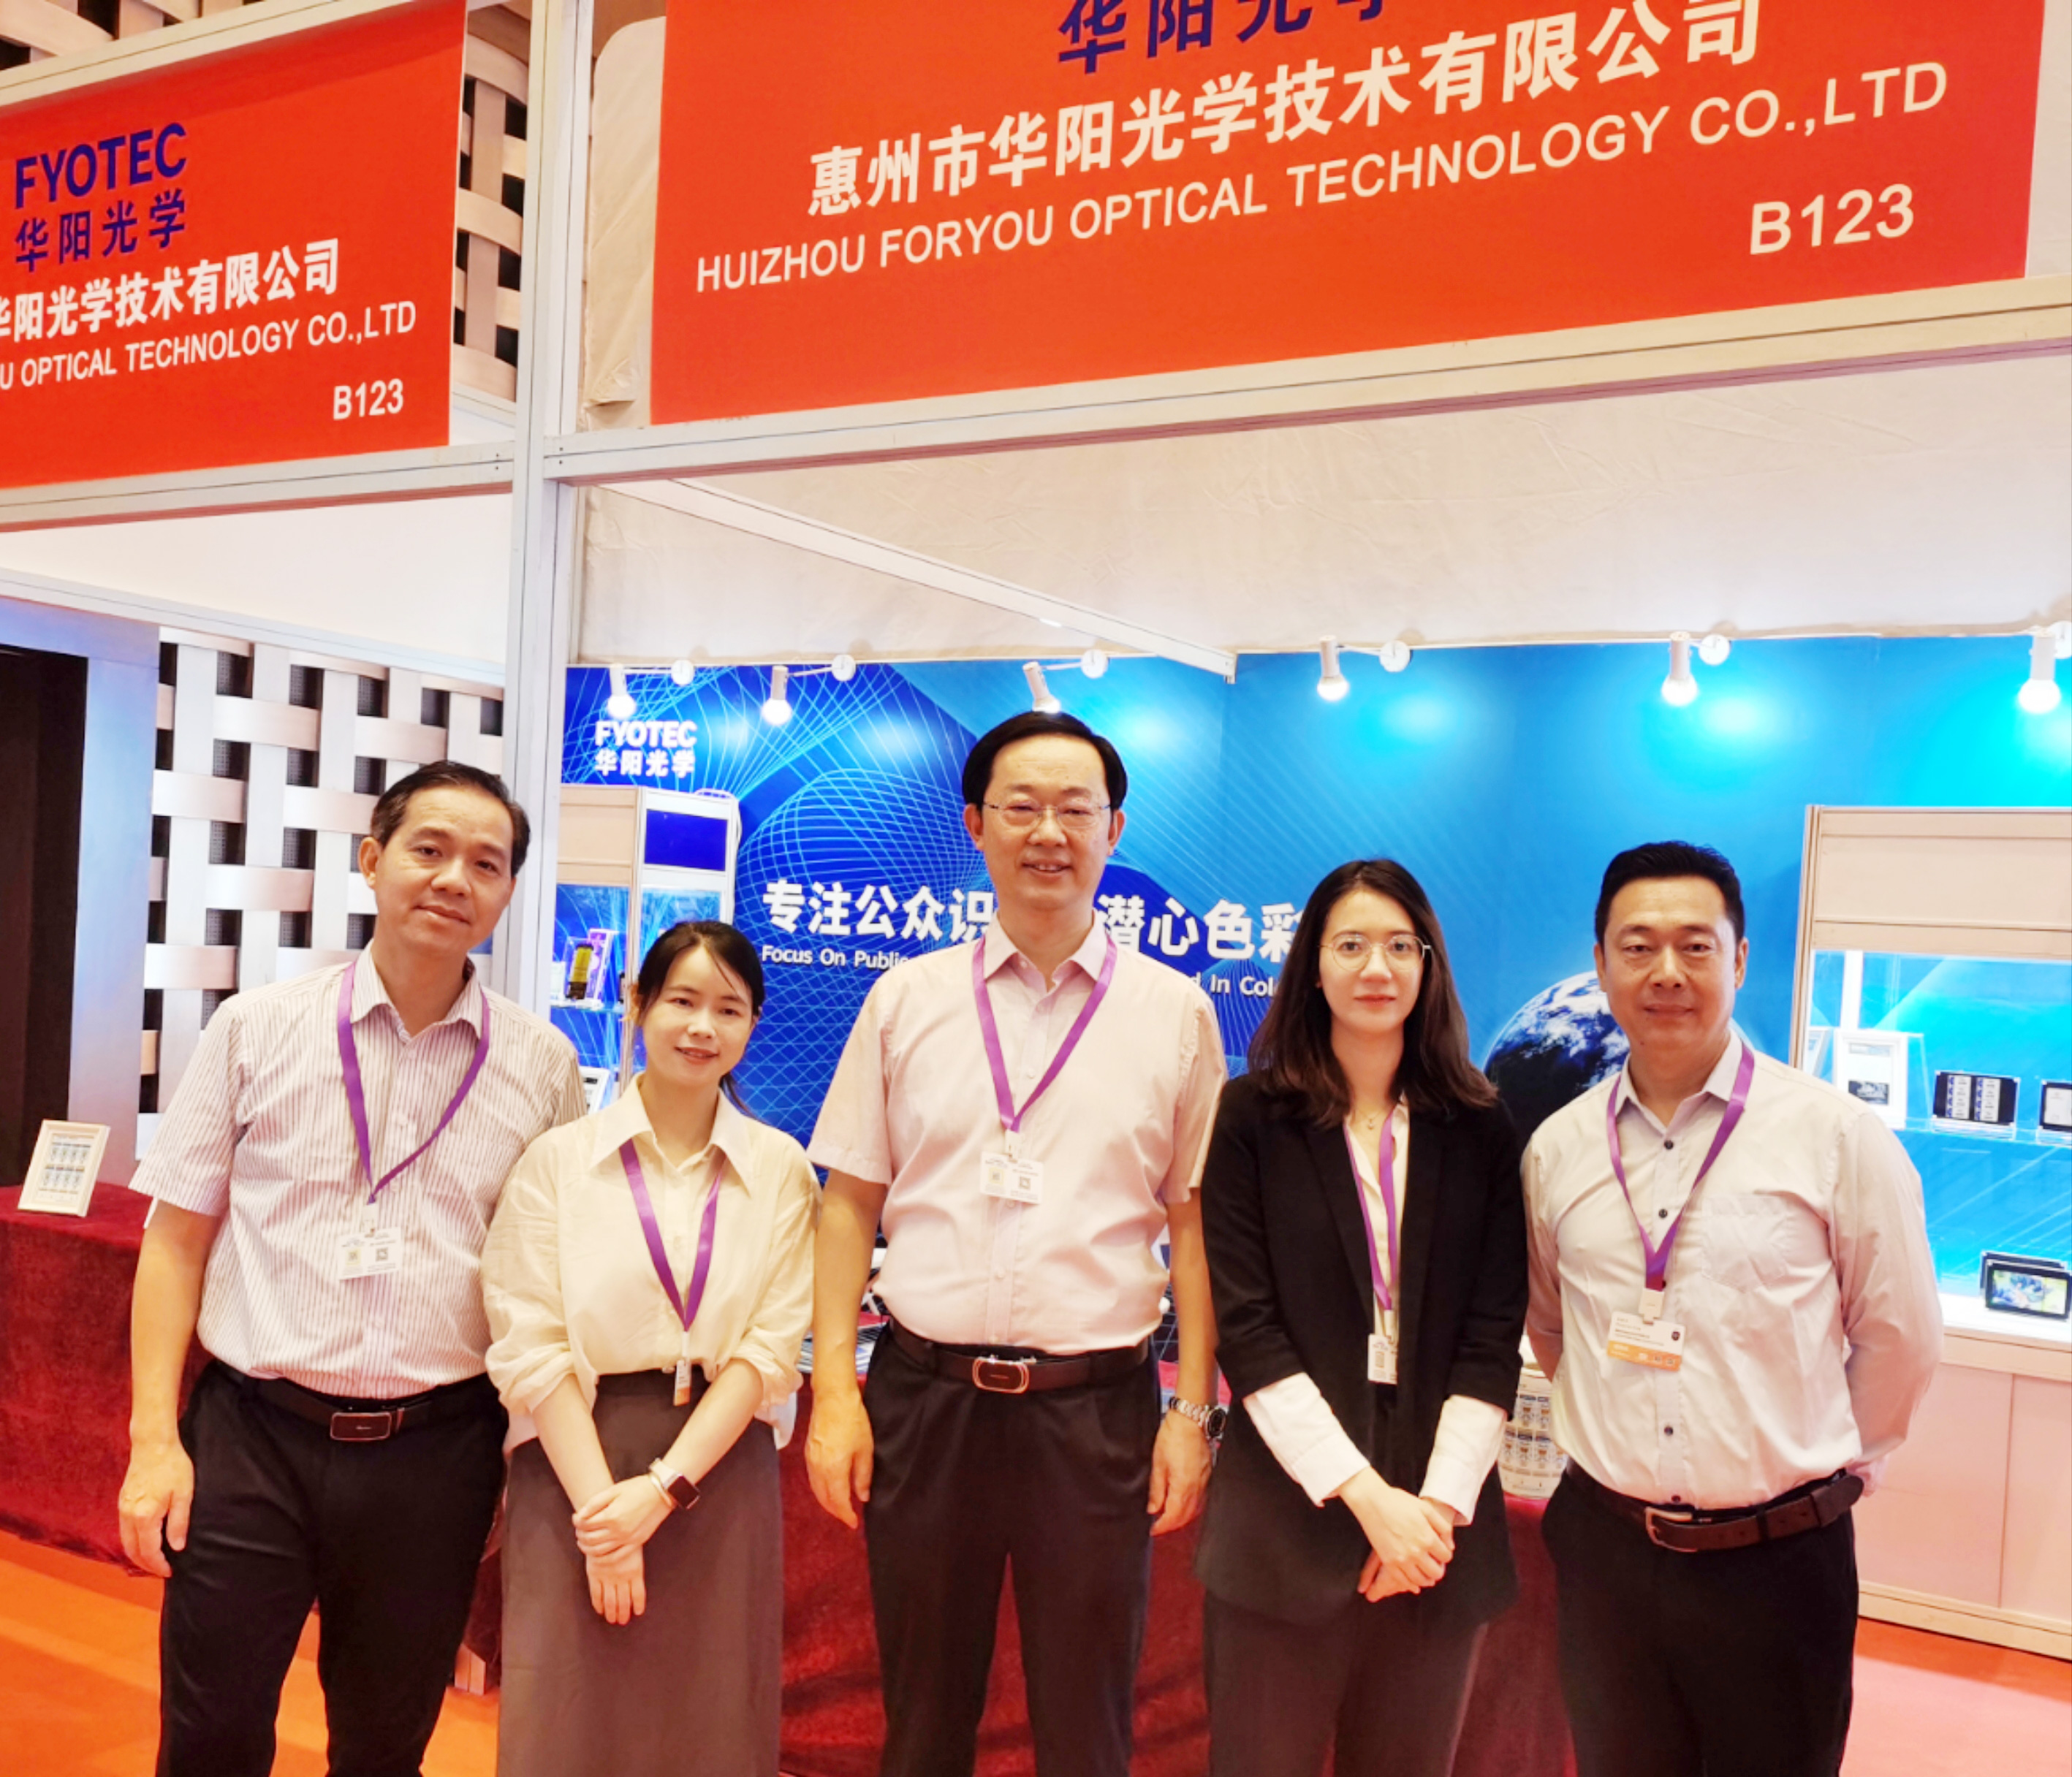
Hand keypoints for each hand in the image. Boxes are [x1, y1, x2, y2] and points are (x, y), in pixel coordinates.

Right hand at [118, 1436, 193, 1578]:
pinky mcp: (122, 1502)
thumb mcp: (184, 1494)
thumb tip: (176, 1547)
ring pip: (125, 1541)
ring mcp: (122, 1509)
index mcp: (145, 1516)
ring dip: (137, 1554)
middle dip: (145, 1564)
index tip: (169, 1572)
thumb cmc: (173, 1466)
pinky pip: (124, 1530)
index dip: (158, 1565)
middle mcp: (128, 1515)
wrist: (153, 1445)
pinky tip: (144, 1541)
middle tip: (161, 1570)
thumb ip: (179, 1523)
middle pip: (133, 1550)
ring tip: (153, 1560)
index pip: (148, 1551)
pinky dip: (132, 1541)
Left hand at [572, 1477, 670, 1559]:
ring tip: (583, 1541)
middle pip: (590, 1539)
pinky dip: (602, 1560)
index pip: (585, 1524)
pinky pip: (615, 1557)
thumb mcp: (614, 1490)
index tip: (576, 1518)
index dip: (577, 1522)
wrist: (661, 1493)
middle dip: (580, 1535)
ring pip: (599, 1551)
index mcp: (611, 1515)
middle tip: (578, 1530)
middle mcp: (618, 1530)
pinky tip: (596, 1557)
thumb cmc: (637, 1488)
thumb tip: (578, 1516)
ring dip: (586, 1548)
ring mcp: (627, 1539)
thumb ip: (594, 1503)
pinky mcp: (635, 1543)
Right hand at [585, 1542, 645, 1624]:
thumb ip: (635, 1566)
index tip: (637, 1612)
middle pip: (624, 1601)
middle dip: (623, 1613)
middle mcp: (621, 1576)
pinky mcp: (594, 1574)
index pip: (638, 1593)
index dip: (637, 1604)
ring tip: (612, 1620)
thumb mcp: (634, 1549)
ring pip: (610, 1600)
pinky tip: (600, 1610)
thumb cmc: (623, 1536)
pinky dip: (598, 1604)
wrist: (605, 1527)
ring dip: (612, 1612)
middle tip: (623, 1621)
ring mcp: (607, 1576)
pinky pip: (596, 1594)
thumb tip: (636, 1582)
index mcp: (635, 1570)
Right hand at [805, 1385, 873, 1528]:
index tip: (854, 1523)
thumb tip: (863, 1496)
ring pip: (816, 1490)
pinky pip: (812, 1478)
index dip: (846, 1515)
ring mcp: (810, 1460)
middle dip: (835, 1511)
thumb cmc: (852, 1420)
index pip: (838, 1501)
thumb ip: (863, 1476)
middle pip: (824, 1499)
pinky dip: (820, 1488)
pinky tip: (829, 1487)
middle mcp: (818, 1468)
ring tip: (840, 1505)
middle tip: (848, 1517)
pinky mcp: (808, 1452)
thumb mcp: (865, 1449)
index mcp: (834, 1469)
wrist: (833, 1397)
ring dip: (827, 1501)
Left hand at [1147, 1409, 1212, 1534]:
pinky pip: (1202, 1498)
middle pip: (1186, 1516)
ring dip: (1183, 1517)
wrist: (1191, 1419)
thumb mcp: (1158, 1463)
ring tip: (1169, 1517)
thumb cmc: (1173, 1436)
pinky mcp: (1209, 1474)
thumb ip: (1157, 1489)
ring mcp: (1205, 1481)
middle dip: (1173, 1525)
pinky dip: (1192, 1507)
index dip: (1163, 1526)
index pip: (1174, 1516)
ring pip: (1196, 1509)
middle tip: (1159, 1526)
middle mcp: (1198, 1487)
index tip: (1153, 1530)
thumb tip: (1153, 1508)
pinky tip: (1184, 1504)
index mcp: (1183, 1486)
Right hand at [1339, 1469, 1451, 1599]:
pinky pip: (1403, 1581)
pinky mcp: (1388, 1562)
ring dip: (1426, 1578)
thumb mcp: (1425, 1508)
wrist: (1372, 1502)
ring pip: (1421, 1580)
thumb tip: (1450, 1546)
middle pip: (1436, 1572)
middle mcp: (1416, 1552)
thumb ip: (1443, 1527)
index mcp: (1427, 1538)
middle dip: (1438, 1568)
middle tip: (1434, 1563)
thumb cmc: (1398, 1502)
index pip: (1446, 1557)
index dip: (1445, 1554)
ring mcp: (1401, 1559)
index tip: (1440, 1551)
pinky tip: (1413, 1583)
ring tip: (1425, 1572)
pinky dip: (1411, 1584)